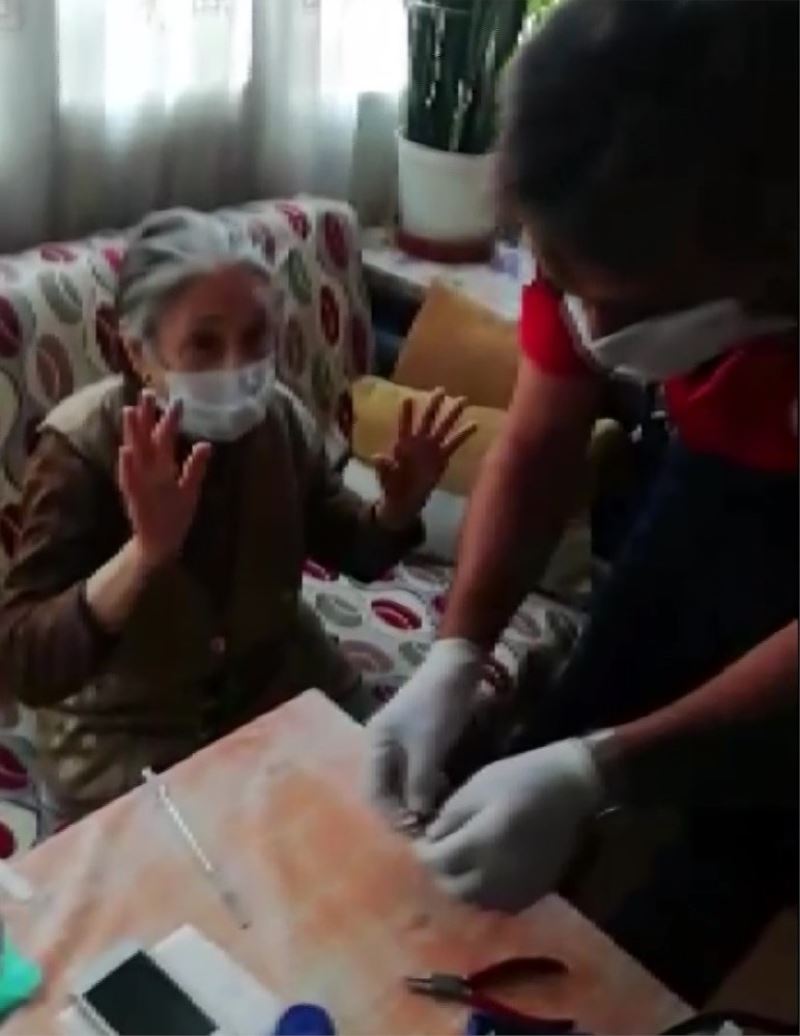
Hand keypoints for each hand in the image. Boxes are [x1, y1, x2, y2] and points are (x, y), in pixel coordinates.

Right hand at [118, 391, 211, 570]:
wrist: (160, 542)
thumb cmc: (174, 513)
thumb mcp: (190, 488)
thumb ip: (196, 467)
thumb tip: (206, 444)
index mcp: (163, 467)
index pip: (164, 438)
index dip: (168, 419)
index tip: (176, 398)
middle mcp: (150, 471)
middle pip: (146, 438)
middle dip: (145, 417)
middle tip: (146, 392)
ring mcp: (141, 482)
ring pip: (135, 453)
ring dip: (131, 433)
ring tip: (129, 412)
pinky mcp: (135, 497)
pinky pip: (129, 479)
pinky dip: (127, 466)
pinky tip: (125, 451)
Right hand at [366, 638, 484, 822]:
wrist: (457, 668)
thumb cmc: (438, 707)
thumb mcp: (428, 749)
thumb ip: (419, 785)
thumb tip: (417, 818)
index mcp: (375, 744)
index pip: (374, 793)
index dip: (392, 817)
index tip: (415, 833)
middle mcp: (380, 745)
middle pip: (385, 788)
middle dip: (403, 810)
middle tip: (425, 830)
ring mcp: (398, 742)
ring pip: (402, 781)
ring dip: (415, 800)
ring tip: (435, 816)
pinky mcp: (418, 740)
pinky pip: (415, 771)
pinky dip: (425, 785)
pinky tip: (441, 794)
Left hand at [374, 389, 476, 530]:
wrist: (405, 498)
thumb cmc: (392, 485)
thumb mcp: (385, 476)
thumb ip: (384, 466)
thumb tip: (377, 457)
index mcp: (403, 444)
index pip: (405, 425)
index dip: (407, 413)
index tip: (409, 398)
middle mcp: (419, 441)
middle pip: (428, 419)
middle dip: (434, 404)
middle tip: (441, 390)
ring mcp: (432, 448)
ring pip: (444, 427)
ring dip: (453, 414)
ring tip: (463, 400)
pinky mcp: (442, 457)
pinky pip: (454, 443)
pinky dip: (464, 434)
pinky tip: (474, 424)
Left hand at [415, 739, 602, 910]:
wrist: (571, 789)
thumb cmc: (520, 778)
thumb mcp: (476, 788)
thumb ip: (448, 818)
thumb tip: (428, 842)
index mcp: (482, 842)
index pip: (436, 863)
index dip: (422, 854)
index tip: (417, 841)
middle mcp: (499, 874)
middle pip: (451, 889)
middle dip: (437, 873)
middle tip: (434, 854)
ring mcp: (517, 888)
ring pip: (472, 901)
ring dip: (457, 886)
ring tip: (455, 864)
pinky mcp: (531, 894)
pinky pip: (495, 905)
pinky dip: (480, 894)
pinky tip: (479, 874)